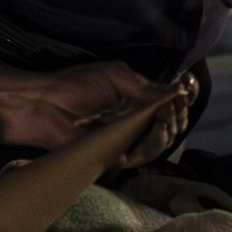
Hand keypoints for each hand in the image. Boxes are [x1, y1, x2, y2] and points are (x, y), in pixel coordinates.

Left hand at [7, 62, 196, 168]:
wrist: (45, 105)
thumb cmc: (77, 85)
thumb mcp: (117, 76)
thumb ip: (147, 88)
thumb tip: (178, 92)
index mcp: (134, 99)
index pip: (167, 104)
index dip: (179, 102)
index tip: (186, 95)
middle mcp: (133, 120)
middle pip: (168, 125)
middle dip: (176, 118)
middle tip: (172, 113)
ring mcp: (124, 139)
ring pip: (158, 143)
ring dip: (166, 132)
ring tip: (163, 123)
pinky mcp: (114, 155)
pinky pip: (140, 155)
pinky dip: (152, 144)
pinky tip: (155, 130)